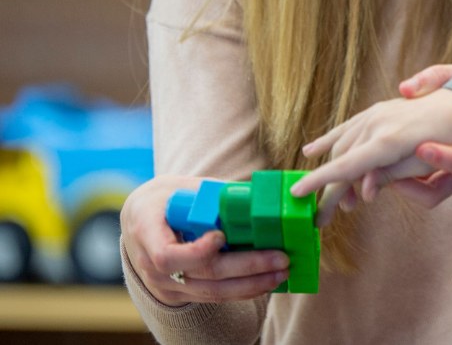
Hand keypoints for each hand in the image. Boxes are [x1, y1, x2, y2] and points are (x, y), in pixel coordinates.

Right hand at [121, 176, 287, 307]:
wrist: (139, 222)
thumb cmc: (165, 199)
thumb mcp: (180, 187)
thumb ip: (211, 194)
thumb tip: (254, 195)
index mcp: (147, 232)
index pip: (166, 255)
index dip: (196, 252)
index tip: (221, 237)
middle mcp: (151, 266)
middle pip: (202, 274)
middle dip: (246, 267)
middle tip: (280, 258)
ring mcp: (165, 285)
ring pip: (211, 291)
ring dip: (251, 284)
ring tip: (281, 273)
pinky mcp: (179, 293)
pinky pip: (212, 296)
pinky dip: (241, 290)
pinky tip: (266, 282)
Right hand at [291, 79, 451, 224]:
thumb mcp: (429, 165)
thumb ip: (391, 176)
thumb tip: (363, 189)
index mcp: (388, 140)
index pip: (346, 166)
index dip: (320, 182)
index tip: (296, 195)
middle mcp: (379, 123)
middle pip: (342, 159)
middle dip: (329, 188)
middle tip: (321, 217)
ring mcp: (380, 112)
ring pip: (343, 143)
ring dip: (333, 170)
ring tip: (330, 198)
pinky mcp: (383, 108)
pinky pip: (351, 125)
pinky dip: (332, 138)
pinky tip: (313, 149)